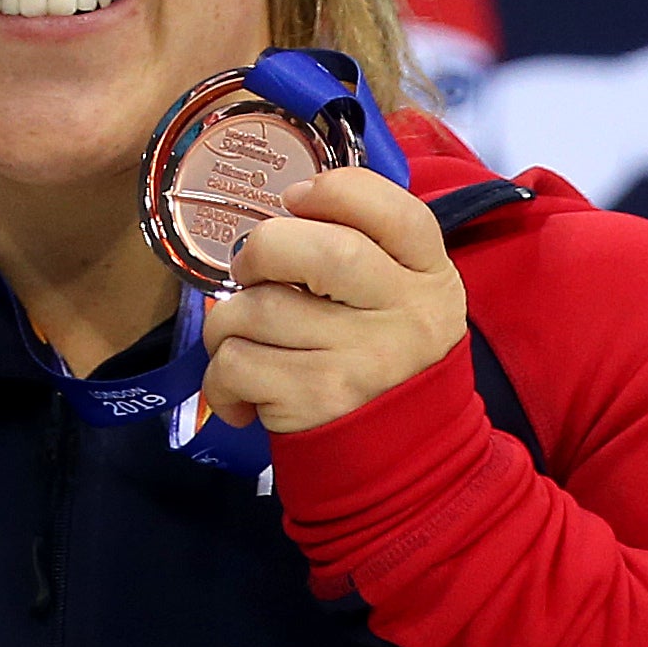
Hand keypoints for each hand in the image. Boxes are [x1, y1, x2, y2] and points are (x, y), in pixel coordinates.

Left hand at [198, 169, 465, 435]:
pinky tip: (239, 385)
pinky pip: (236, 365)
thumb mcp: (404, 290)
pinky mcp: (318, 404)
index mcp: (428, 275)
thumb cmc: (385, 351)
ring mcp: (362, 364)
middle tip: (250, 270)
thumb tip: (288, 203)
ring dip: (226, 320)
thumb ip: (367, 242)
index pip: (394, 212)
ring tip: (239, 335)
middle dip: (262, 249)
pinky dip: (219, 374)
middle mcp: (405, 317)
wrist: (407, 455)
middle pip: (323, 253)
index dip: (335, 191)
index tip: (295, 198)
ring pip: (259, 310)